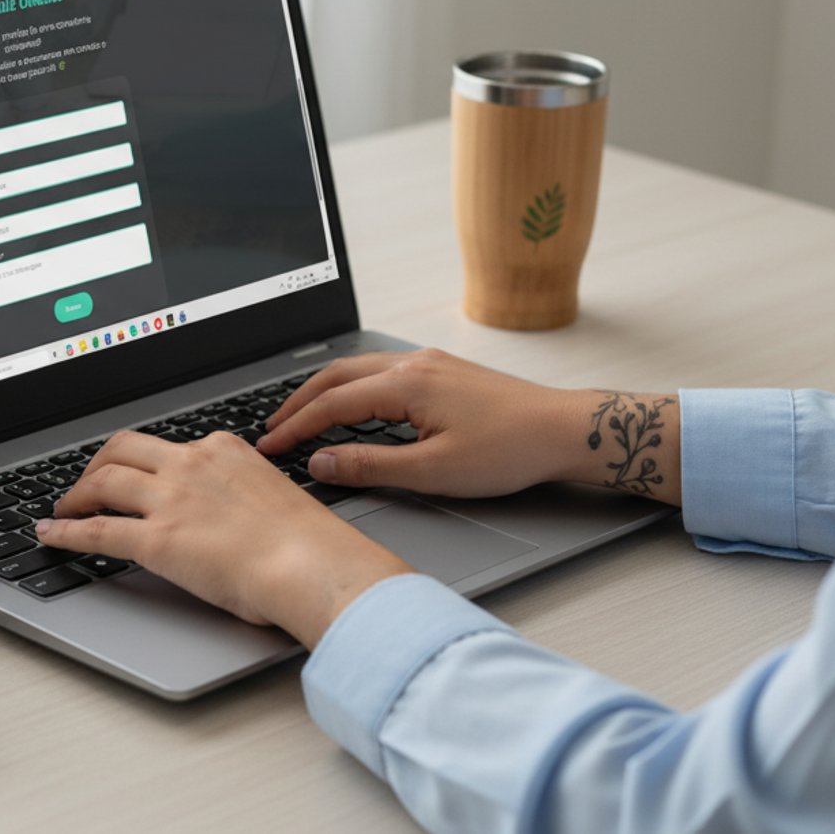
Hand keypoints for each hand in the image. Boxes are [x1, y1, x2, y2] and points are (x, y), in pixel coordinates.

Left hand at [36, 430, 412, 647]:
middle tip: (86, 482)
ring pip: (102, 482)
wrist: (312, 565)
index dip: (141, 460)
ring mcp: (170, 500)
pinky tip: (51, 536)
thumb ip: (244, 496)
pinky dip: (66, 532)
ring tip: (63, 509)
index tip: (133, 471)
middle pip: (123, 449)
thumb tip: (234, 518)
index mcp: (224, 450)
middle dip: (97, 464)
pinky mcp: (156, 540)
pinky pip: (97, 530)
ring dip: (75, 494)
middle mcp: (192, 465)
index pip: (169, 446)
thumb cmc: (309, 543)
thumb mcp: (274, 498)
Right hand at [256, 349, 682, 503]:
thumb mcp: (433, 471)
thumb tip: (320, 462)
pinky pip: (382, 371)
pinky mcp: (445, 371)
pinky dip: (353, 386)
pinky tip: (352, 404)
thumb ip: (370, 466)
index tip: (270, 446)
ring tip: (302, 415)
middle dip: (299, 401)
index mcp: (406, 384)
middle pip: (337, 376)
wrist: (564, 430)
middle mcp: (414, 364)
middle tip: (272, 427)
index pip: (331, 404)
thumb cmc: (509, 451)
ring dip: (325, 391)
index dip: (295, 427)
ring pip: (359, 369)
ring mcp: (431, 363)